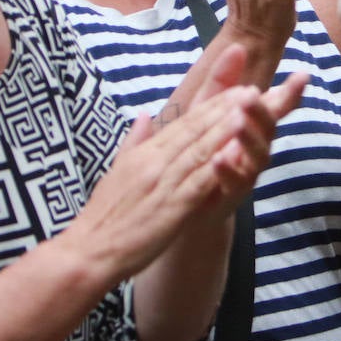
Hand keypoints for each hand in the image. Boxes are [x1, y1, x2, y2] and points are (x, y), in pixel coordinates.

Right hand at [69, 46, 305, 276]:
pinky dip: (217, 166)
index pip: (184, 122)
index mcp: (146, 153)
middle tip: (251, 89)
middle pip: (195, 130)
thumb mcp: (117, 169)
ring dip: (225, 129)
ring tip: (248, 109)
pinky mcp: (171, 209)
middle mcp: (155, 162)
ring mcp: (163, 184)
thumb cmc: (104, 215)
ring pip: (199, 150)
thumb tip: (146, 114)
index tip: (235, 89)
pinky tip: (235, 153)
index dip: (212, 105)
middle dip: (225, 108)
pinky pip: (198, 184)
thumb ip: (135, 140)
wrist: (89, 251)